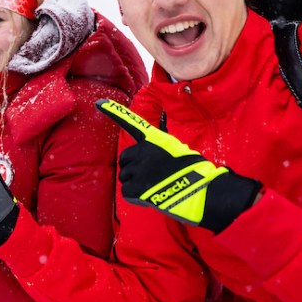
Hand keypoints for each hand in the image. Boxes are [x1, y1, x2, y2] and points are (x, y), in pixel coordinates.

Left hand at [95, 99, 261, 232]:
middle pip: (125, 159)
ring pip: (125, 177)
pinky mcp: (136, 187)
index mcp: (155, 140)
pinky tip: (151, 198)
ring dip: (136, 184)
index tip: (99, 102)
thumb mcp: (178, 150)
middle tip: (151, 177)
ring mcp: (139, 169)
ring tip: (155, 188)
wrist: (203, 191)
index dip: (114, 112)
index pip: (132, 122)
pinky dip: (137, 198)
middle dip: (133, 169)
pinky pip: (127, 192)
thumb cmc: (195, 172)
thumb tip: (148, 161)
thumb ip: (159, 151)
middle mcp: (143, 151)